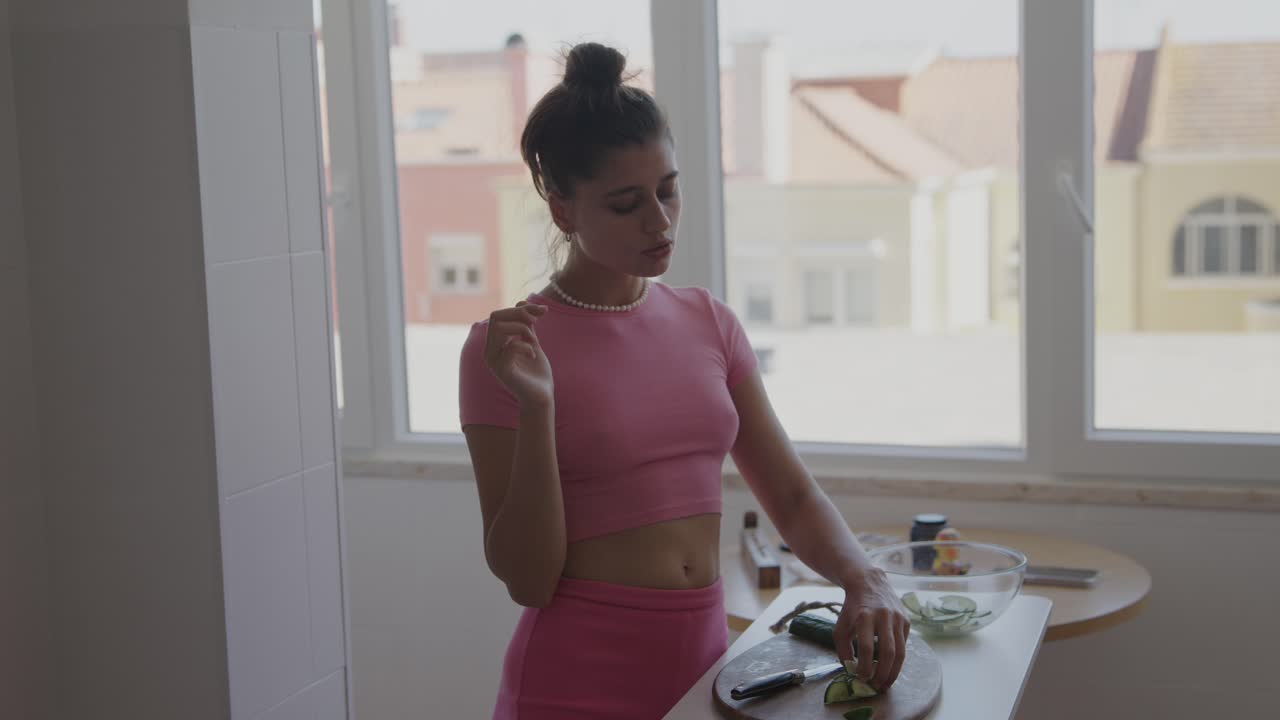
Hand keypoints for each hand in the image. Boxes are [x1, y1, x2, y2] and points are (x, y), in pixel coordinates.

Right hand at [483, 301, 553, 406]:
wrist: (541, 395)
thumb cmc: (536, 370)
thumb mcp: (532, 341)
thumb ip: (526, 324)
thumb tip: (522, 300)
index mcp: (495, 343)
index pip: (498, 315)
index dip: (519, 308)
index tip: (543, 312)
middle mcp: (490, 351)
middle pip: (495, 318)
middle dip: (519, 315)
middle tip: (537, 324)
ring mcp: (494, 361)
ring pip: (498, 329)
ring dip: (521, 329)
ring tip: (534, 341)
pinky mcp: (502, 371)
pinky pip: (509, 347)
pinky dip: (525, 346)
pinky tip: (533, 354)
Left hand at [833, 568, 910, 690]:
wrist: (869, 583)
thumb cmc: (852, 609)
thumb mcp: (840, 626)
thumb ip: (843, 649)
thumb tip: (851, 671)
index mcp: (865, 616)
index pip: (867, 647)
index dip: (865, 665)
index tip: (861, 678)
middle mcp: (884, 616)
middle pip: (888, 651)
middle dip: (883, 673)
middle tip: (876, 686)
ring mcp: (898, 618)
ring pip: (901, 651)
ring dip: (894, 671)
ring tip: (885, 684)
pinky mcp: (906, 621)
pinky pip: (904, 645)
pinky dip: (898, 659)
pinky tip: (890, 668)